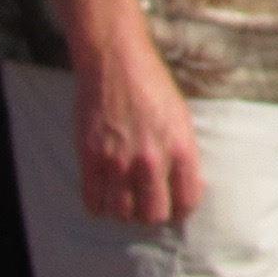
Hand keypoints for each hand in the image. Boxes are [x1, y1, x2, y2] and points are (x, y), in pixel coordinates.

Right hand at [71, 29, 204, 227]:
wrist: (116, 61)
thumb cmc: (151, 86)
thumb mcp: (181, 118)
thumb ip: (183, 154)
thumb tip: (184, 187)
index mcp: (181, 148)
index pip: (187, 201)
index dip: (181, 210)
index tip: (173, 207)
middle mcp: (151, 159)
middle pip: (154, 215)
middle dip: (152, 216)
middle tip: (146, 206)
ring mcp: (118, 160)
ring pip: (122, 214)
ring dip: (124, 213)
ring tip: (124, 201)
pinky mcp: (90, 157)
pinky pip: (93, 201)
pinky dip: (98, 206)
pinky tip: (102, 197)